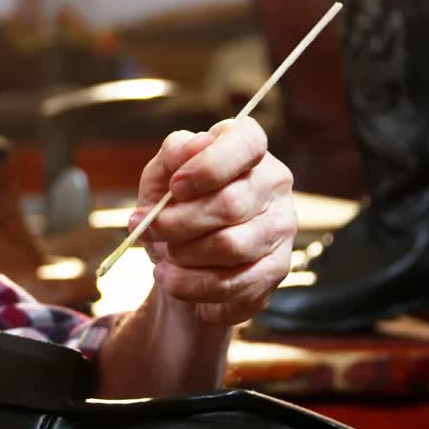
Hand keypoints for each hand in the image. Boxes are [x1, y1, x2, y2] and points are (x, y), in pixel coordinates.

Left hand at [132, 118, 295, 325]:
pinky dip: (192, 285)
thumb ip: (172, 156)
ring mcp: (281, 227)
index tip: (174, 187)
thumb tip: (192, 146)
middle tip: (148, 229)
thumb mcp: (159, 177)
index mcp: (247, 149)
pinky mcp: (276, 269)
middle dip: (178, 222)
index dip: (208, 166)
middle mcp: (274, 183)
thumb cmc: (172, 206)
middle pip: (231, 204)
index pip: (247, 143)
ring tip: (161, 256)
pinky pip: (234, 284)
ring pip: (231, 246)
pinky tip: (171, 278)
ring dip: (183, 255)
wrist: (177, 258)